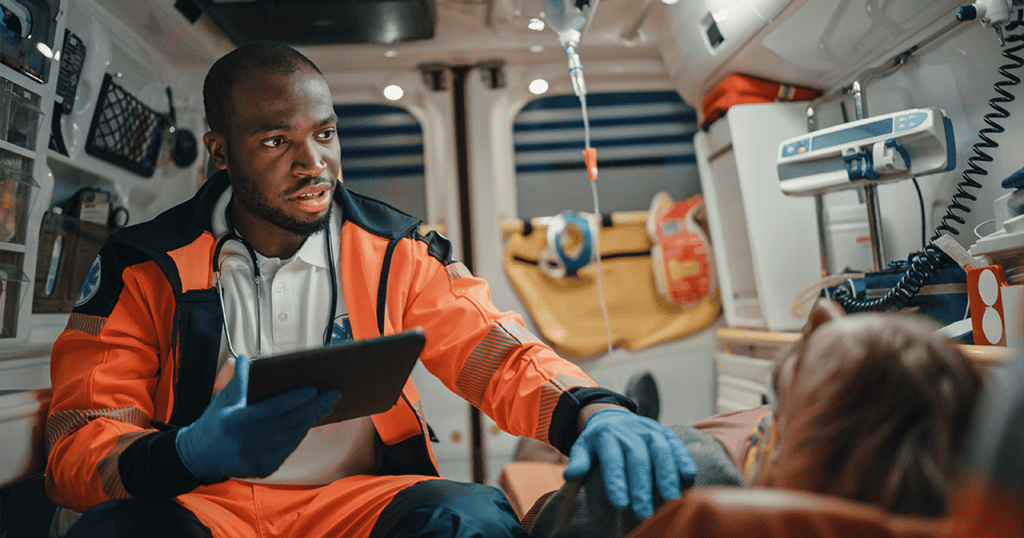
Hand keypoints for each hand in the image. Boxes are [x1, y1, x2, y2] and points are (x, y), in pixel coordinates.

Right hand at [175, 354, 339, 480]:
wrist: (199, 457)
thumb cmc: (213, 423)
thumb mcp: (222, 400)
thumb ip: (237, 381)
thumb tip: (244, 358)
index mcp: (238, 423)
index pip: (273, 409)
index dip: (294, 399)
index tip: (313, 389)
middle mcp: (250, 443)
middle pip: (289, 423)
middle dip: (314, 408)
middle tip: (333, 395)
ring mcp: (258, 458)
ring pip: (292, 437)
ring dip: (310, 421)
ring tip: (325, 406)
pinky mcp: (264, 468)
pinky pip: (288, 449)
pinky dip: (299, 435)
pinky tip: (309, 422)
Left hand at [563, 408, 695, 518]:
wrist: (613, 416)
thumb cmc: (598, 442)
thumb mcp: (582, 447)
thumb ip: (579, 461)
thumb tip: (570, 476)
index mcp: (607, 436)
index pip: (612, 460)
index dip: (616, 482)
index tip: (620, 505)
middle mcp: (630, 431)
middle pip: (637, 458)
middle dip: (642, 486)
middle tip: (644, 512)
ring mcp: (649, 430)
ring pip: (660, 450)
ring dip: (666, 475)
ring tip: (670, 500)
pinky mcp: (665, 432)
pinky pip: (676, 443)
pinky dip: (683, 458)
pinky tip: (689, 476)